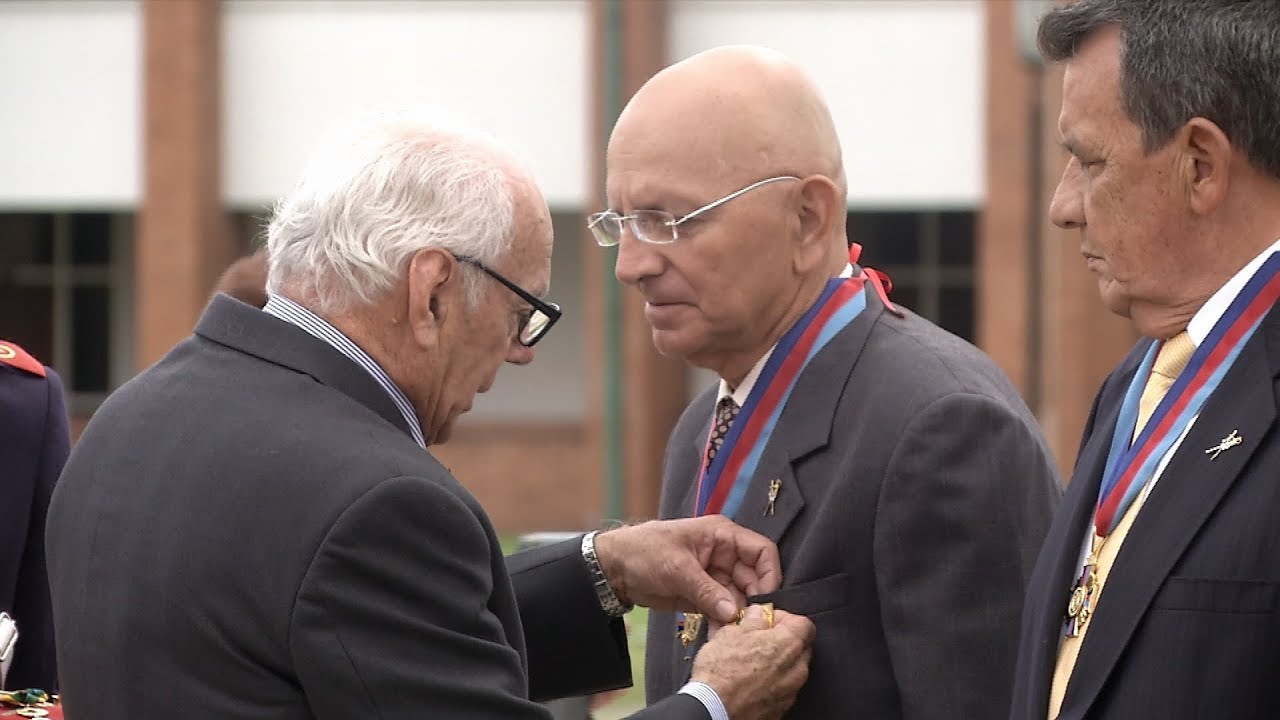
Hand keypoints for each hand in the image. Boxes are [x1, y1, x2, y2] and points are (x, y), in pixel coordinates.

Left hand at [593, 515, 780, 623]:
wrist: (614, 569)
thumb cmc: (644, 552)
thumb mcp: (676, 568)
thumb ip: (707, 590)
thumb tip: (734, 613)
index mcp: (722, 536)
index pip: (762, 551)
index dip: (771, 574)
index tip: (768, 600)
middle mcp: (725, 556)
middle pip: (754, 579)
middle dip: (755, 601)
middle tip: (752, 625)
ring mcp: (715, 577)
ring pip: (740, 598)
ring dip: (739, 617)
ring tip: (735, 635)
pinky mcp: (705, 596)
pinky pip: (723, 610)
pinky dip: (724, 623)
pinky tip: (722, 637)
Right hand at [693, 605, 814, 719]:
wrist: (715, 708)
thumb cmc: (722, 671)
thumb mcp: (732, 632)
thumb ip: (753, 620)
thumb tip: (758, 615)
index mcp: (789, 644)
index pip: (804, 624)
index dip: (784, 618)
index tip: (767, 620)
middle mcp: (797, 669)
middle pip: (800, 647)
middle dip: (782, 641)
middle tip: (758, 639)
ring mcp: (791, 691)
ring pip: (791, 670)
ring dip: (777, 663)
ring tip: (751, 662)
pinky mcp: (781, 708)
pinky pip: (782, 689)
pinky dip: (771, 683)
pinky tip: (751, 681)